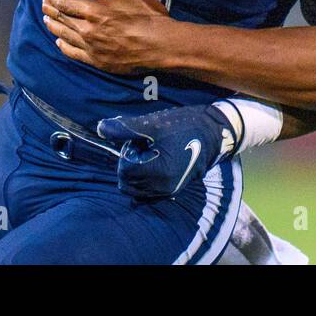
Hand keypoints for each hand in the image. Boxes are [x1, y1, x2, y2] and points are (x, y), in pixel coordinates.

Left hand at [44, 0, 172, 73]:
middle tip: (44, 5)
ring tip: (47, 21)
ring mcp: (91, 47)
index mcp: (94, 10)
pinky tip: (59, 43)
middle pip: (62, 19)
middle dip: (51, 11)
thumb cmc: (148, 15)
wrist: (160, 45)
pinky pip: (74, 53)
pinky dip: (64, 47)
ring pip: (65, 36)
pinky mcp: (97, 61)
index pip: (66, 4)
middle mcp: (87, 29)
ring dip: (54, 27)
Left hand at [98, 103, 237, 200]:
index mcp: (156, 171)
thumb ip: (124, 129)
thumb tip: (100, 128)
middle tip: (145, 147)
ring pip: (136, 188)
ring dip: (138, 172)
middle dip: (130, 165)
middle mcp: (162, 186)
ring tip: (153, 154)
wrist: (215, 132)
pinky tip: (157, 161)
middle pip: (127, 182)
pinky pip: (148, 191)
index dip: (128, 152)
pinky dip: (146, 179)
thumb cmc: (184, 125)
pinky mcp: (174, 189)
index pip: (124, 170)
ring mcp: (169, 190)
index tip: (141, 141)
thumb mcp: (153, 124)